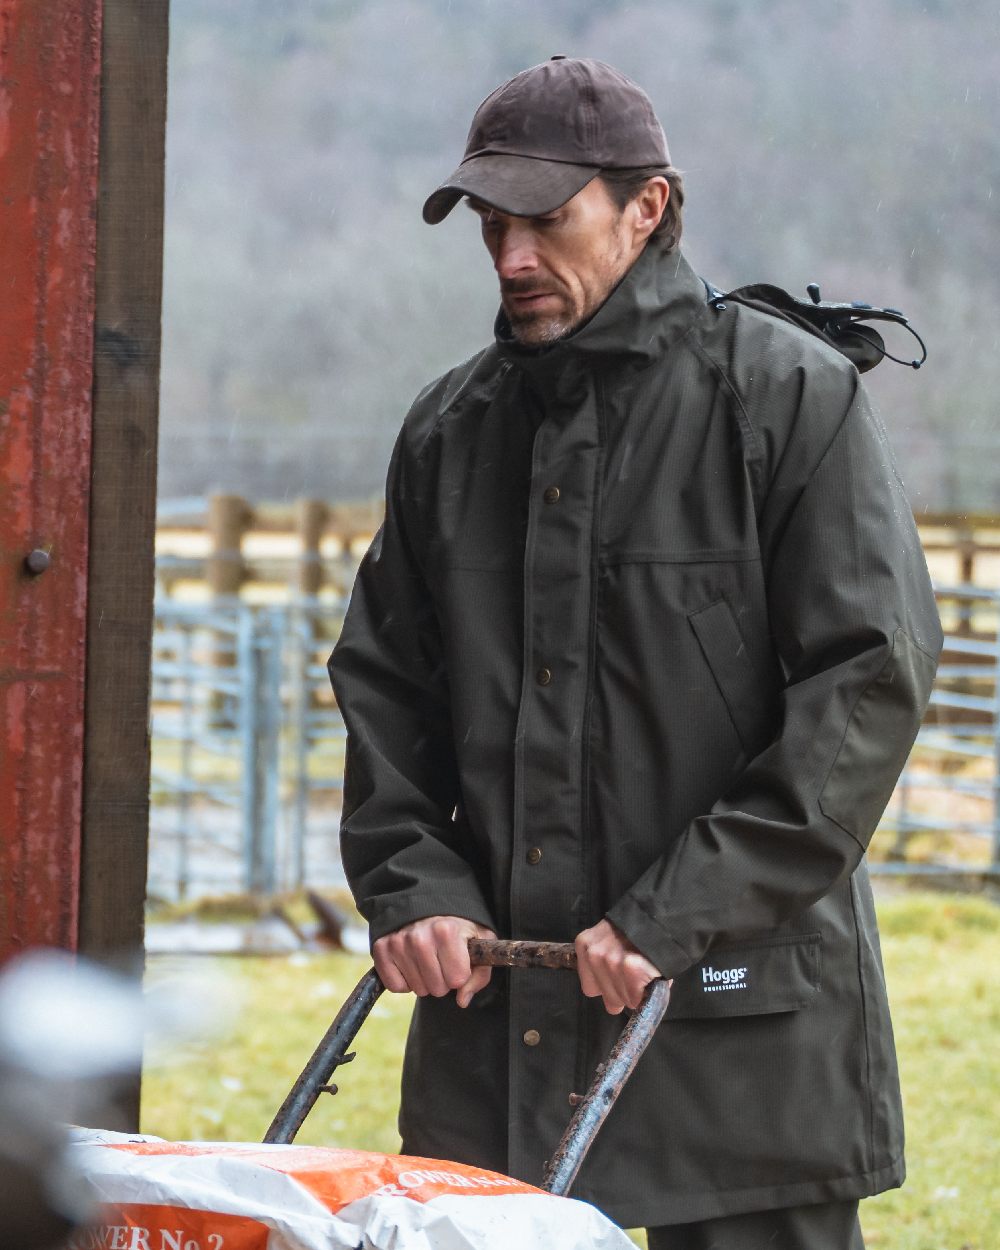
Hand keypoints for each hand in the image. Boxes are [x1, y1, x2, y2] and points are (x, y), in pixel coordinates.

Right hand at [373, 915, 496, 1007]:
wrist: (426, 905)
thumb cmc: (457, 926)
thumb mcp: (479, 940)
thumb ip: (480, 973)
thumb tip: (462, 1000)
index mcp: (446, 931)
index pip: (457, 980)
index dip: (461, 975)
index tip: (459, 960)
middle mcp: (420, 936)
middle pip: (437, 988)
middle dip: (443, 980)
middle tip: (442, 961)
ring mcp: (398, 942)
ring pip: (418, 989)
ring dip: (425, 981)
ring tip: (427, 959)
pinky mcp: (381, 948)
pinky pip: (395, 987)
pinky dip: (404, 982)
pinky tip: (411, 964)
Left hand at [575, 919, 663, 1014]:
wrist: (662, 918)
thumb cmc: (638, 931)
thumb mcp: (612, 941)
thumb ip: (605, 968)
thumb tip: (612, 1002)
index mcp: (584, 945)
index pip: (591, 989)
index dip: (609, 988)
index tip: (621, 981)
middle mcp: (593, 954)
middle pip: (607, 997)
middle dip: (624, 993)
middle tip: (636, 977)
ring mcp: (611, 961)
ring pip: (622, 999)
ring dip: (636, 992)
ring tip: (644, 972)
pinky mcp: (630, 967)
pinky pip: (636, 998)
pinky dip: (646, 992)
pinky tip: (650, 975)